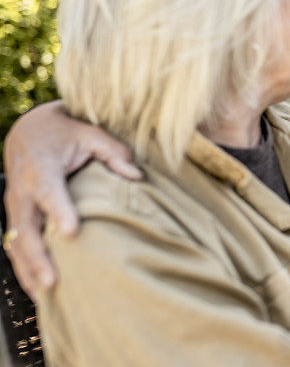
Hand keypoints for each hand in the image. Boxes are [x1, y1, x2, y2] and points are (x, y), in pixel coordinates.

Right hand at [3, 100, 141, 299]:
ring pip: (16, 241)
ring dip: (28, 269)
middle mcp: (22, 189)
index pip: (49, 191)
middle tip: (54, 280)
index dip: (59, 211)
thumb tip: (136, 176)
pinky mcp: (16, 216)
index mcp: (42, 166)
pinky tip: (38, 290)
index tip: (72, 231)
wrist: (30, 131)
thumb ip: (114, 152)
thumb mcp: (92, 133)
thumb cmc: (67, 133)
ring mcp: (15, 205)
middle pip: (26, 226)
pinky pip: (15, 245)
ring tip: (46, 295)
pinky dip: (24, 268)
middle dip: (37, 255)